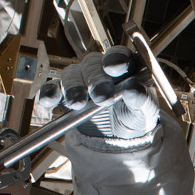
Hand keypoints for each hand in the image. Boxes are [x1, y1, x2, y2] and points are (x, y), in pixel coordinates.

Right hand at [36, 45, 159, 141]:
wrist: (120, 138)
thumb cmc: (135, 117)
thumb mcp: (145, 111)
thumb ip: (142, 99)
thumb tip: (134, 89)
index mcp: (124, 68)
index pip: (119, 55)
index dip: (115, 58)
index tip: (113, 67)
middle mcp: (100, 70)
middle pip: (93, 65)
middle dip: (95, 80)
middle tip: (100, 96)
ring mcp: (81, 81)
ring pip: (72, 75)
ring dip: (73, 87)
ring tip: (78, 103)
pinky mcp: (65, 95)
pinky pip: (53, 89)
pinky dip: (50, 93)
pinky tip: (49, 100)